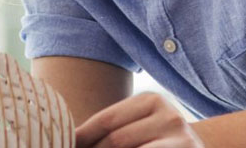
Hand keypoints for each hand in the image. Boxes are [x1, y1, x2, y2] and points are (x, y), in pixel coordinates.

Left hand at [75, 92, 205, 147]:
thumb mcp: (139, 129)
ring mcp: (182, 141)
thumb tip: (68, 139)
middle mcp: (171, 117)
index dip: (81, 137)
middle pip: (117, 141)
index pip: (107, 120)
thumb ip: (111, 132)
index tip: (63, 144)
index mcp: (152, 101)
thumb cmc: (157, 142)